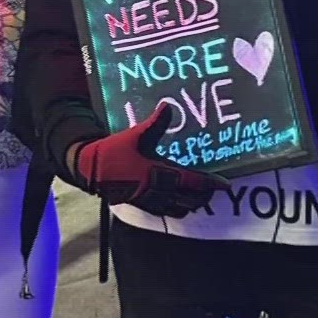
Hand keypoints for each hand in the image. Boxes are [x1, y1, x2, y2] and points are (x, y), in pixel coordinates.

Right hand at [73, 104, 230, 217]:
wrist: (91, 169)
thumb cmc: (115, 152)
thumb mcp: (136, 135)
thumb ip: (155, 123)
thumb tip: (167, 106)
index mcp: (160, 173)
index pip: (193, 182)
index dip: (211, 184)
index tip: (225, 184)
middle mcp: (159, 191)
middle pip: (192, 200)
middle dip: (205, 195)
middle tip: (213, 187)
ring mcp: (151, 201)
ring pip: (182, 209)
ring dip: (193, 202)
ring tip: (199, 193)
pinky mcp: (144, 205)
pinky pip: (168, 211)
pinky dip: (179, 207)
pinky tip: (179, 198)